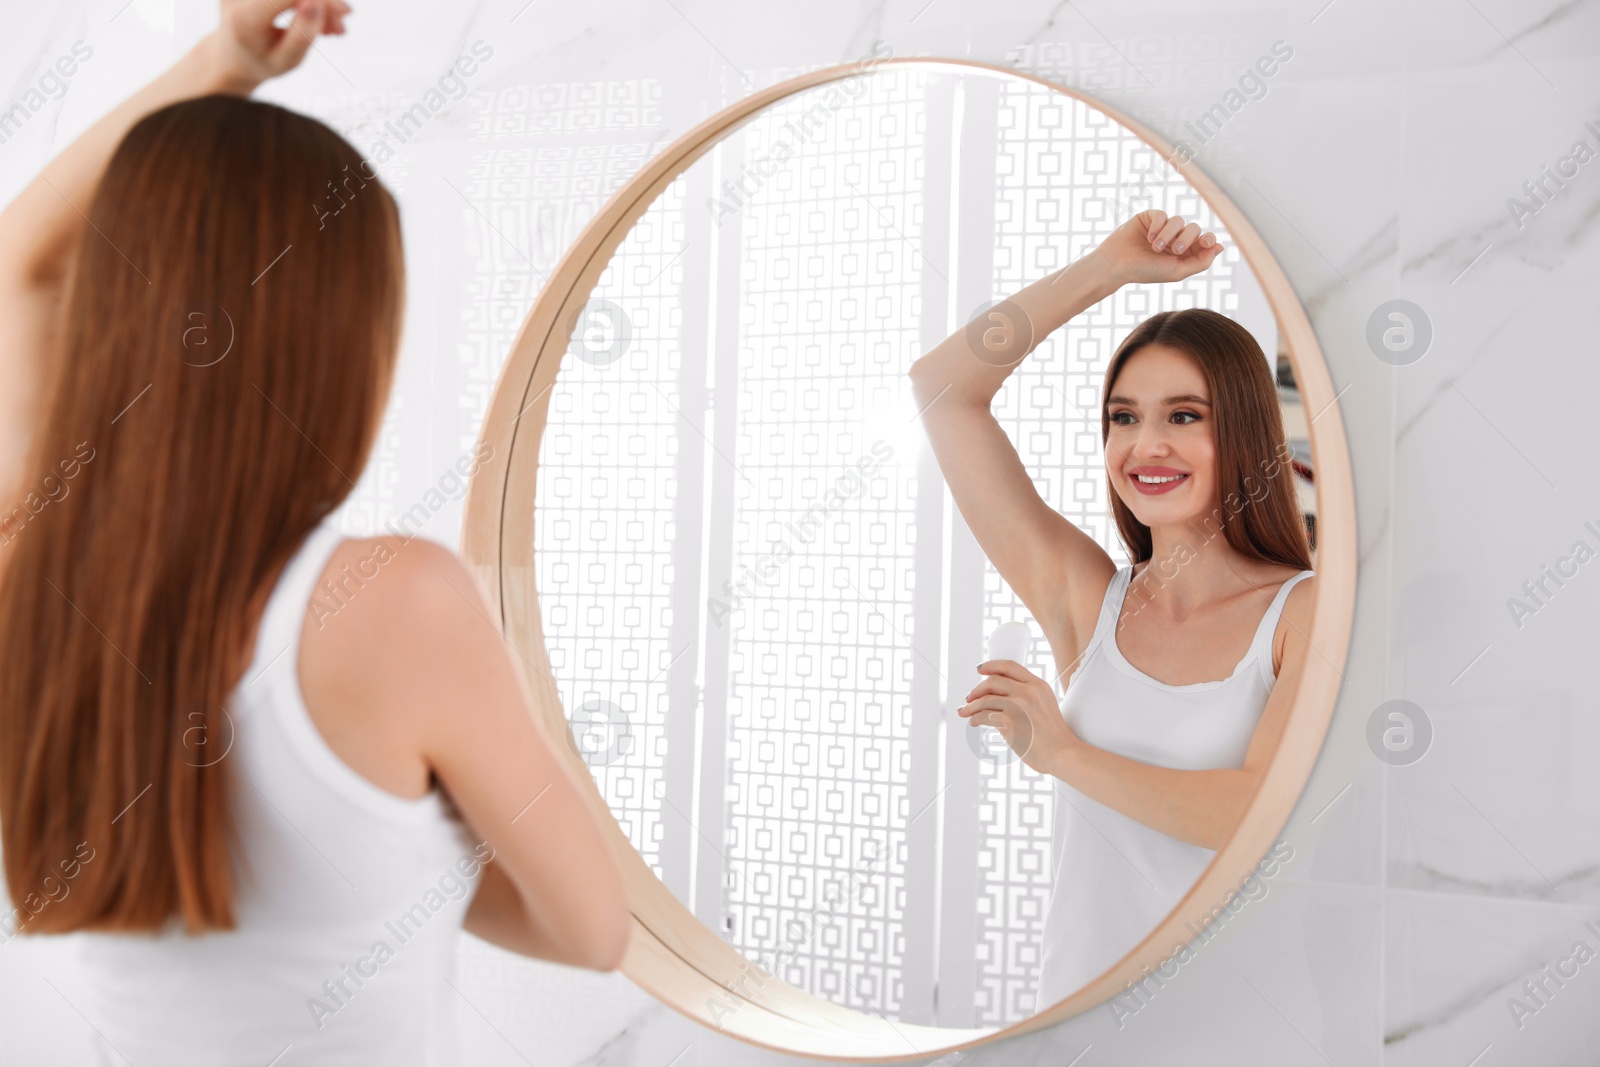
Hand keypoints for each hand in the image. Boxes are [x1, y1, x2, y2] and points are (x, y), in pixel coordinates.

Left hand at [206, 0, 351, 90]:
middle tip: (342, 26)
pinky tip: (316, 13)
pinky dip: (305, 0)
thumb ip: (302, 35)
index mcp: (245, 18)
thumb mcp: (285, 61)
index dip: (323, 2)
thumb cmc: (261, 62)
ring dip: (318, 3)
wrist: (232, 55)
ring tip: (331, 27)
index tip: (346, 14)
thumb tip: (317, 2)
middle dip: (324, 3)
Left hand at [959, 660, 1080, 775]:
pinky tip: (974, 722)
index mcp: (1038, 685)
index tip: (980, 669)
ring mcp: (1018, 705)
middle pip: (993, 681)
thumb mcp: (1046, 705)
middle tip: (969, 697)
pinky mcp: (1010, 721)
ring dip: (971, 705)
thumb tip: (1001, 697)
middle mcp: (1028, 691)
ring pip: (985, 699)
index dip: (991, 665)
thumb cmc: (1054, 736)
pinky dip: (975, 718)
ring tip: (965, 711)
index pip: (1009, 666)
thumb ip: (1029, 696)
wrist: (1063, 753)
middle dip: (976, 689)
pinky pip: (984, 715)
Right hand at [1085, 210, 1224, 287]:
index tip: (1206, 242)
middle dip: (1187, 238)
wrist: (1118, 265)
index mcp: (1183, 253)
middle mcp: (1174, 239)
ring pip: (1179, 220)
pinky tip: (1148, 237)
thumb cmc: (1145, 271)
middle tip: (1174, 249)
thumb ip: (1201, 262)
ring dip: (1169, 234)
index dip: (1208, 239)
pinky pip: (1162, 214)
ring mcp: (1162, 228)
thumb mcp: (1177, 271)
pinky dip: (1158, 226)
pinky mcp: (1150, 218)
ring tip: (1155, 246)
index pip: (1204, 241)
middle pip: (1194, 229)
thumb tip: (1220, 248)